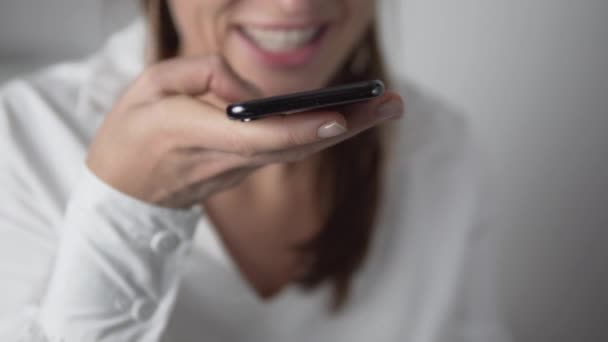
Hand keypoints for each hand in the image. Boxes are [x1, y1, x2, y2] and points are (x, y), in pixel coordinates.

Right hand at [86, 55, 403, 208]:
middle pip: (294, 146)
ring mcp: (237, 171)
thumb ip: (203, 74)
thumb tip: (251, 89)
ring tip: (382, 106)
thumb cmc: (130, 134)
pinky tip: (347, 117)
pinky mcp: (243, 172)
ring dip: (342, 129)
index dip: (300, 127)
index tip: (337, 114)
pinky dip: (320, 134)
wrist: (122, 194)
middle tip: (390, 104)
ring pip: (298, 150)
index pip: (257, 136)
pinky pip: (287, 152)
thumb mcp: (148, 86)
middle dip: (346, 125)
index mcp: (192, 132)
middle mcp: (223, 158)